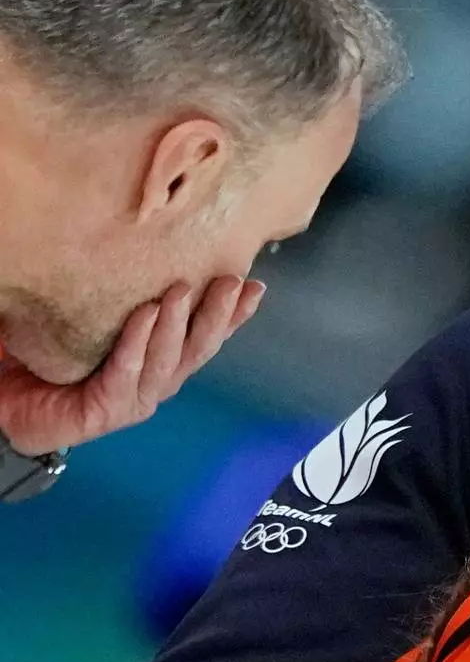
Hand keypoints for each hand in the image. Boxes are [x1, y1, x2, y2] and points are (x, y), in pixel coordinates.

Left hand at [0, 278, 264, 454]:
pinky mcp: (106, 410)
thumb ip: (129, 301)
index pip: (204, 338)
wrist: (14, 404)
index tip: (254, 286)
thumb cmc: (53, 361)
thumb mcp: (99, 324)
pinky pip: (125, 372)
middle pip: (197, 351)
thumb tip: (159, 251)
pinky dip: (137, 343)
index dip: (233, 317)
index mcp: (160, 366)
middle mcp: (155, 385)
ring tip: (183, 289)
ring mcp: (134, 401)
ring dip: (178, 324)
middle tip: (231, 281)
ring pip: (167, 362)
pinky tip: (146, 314)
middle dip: (218, 317)